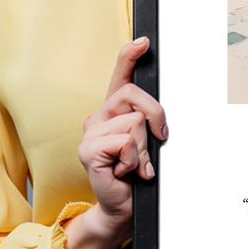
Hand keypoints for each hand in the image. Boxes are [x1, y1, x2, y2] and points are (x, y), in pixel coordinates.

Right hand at [63, 37, 167, 248]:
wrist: (123, 206)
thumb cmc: (137, 173)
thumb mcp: (148, 142)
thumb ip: (149, 121)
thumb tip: (159, 114)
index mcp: (114, 110)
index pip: (120, 75)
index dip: (130, 55)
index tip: (144, 41)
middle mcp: (99, 116)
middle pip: (135, 95)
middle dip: (156, 117)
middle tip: (157, 141)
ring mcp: (90, 132)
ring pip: (135, 122)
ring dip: (144, 148)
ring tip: (135, 164)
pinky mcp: (88, 150)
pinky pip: (125, 142)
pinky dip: (134, 160)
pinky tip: (125, 171)